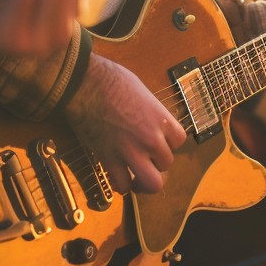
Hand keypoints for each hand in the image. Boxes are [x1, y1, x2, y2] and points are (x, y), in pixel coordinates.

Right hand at [61, 54, 187, 194]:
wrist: (86, 84)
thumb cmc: (113, 80)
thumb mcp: (142, 93)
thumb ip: (151, 113)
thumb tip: (150, 122)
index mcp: (161, 119)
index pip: (179, 141)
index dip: (168, 142)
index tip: (158, 140)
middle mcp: (151, 139)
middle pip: (167, 164)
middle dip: (156, 163)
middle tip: (145, 159)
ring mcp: (131, 151)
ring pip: (152, 183)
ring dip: (144, 181)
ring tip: (136, 177)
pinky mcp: (109, 160)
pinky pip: (123, 185)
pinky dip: (121, 184)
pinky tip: (116, 176)